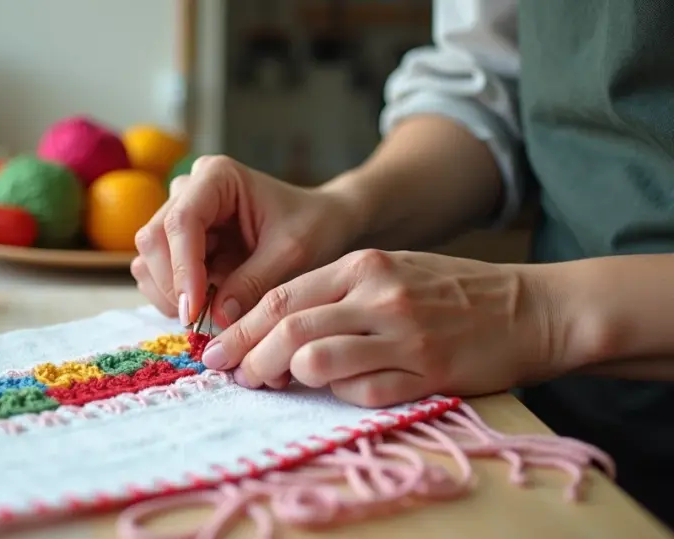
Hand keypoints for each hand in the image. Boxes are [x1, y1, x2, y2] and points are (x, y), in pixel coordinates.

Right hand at [131, 155, 362, 326]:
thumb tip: (216, 316)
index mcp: (217, 176)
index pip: (182, 221)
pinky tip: (204, 306)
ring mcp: (178, 214)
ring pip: (148, 259)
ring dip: (170, 294)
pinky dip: (173, 297)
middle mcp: (189, 189)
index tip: (193, 311)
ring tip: (207, 313)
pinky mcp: (177, 241)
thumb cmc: (312, 226)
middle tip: (199, 322)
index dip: (182, 269)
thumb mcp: (293, 255)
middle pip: (154, 239)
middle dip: (172, 285)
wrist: (320, 221)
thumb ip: (254, 282)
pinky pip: (156, 273)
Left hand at [202, 249, 565, 406]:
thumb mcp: (391, 270)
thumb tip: (275, 328)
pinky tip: (336, 392)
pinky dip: (340, 396)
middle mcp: (379, 295)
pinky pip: (364, 391)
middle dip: (248, 356)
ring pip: (316, 359)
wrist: (530, 308)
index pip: (282, 296)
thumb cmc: (450, 290)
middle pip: (288, 328)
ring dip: (285, 377)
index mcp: (363, 266)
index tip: (214, 351)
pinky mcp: (428, 372)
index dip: (241, 328)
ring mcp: (404, 335)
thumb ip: (337, 293)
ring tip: (274, 385)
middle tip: (232, 375)